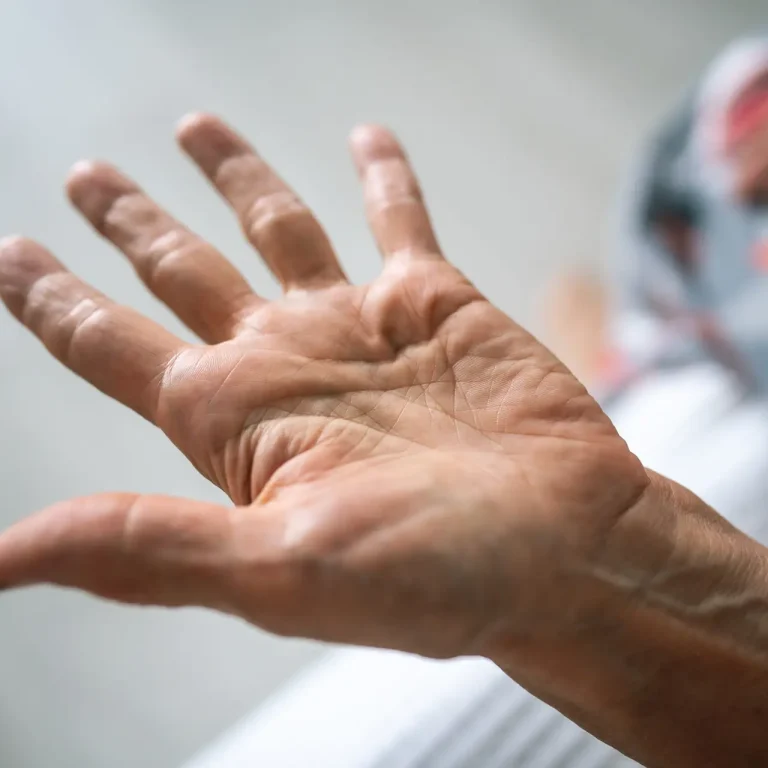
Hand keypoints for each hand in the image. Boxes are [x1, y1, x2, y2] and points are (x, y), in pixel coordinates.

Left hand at [0, 115, 646, 662]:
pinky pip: (397, 219)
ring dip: (236, 173)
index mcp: (233, 421)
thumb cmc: (434, 576)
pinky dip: (383, 176)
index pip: (110, 345)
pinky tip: (366, 136)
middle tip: (84, 175)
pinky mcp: (435, 302)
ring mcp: (357, 326)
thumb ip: (146, 548)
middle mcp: (285, 363)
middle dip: (131, 221)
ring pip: (280, 226)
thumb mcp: (276, 572)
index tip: (9, 254)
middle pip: (181, 270)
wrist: (564, 549)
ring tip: (194, 125)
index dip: (53, 300)